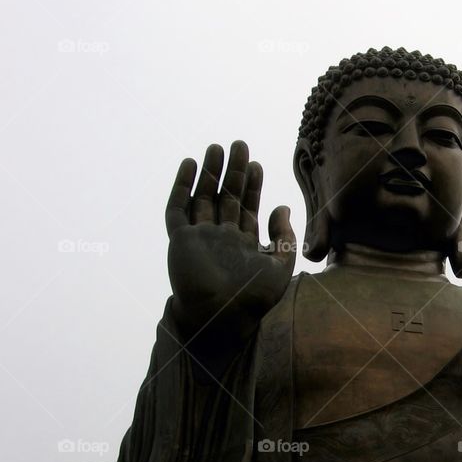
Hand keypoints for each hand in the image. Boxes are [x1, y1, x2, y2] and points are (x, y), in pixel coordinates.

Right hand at [166, 140, 295, 341]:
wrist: (222, 316)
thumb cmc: (253, 299)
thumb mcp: (280, 265)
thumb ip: (284, 237)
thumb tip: (283, 207)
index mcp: (244, 243)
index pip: (247, 207)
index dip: (252, 186)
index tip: (256, 164)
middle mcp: (221, 237)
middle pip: (226, 197)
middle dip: (232, 172)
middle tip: (239, 145)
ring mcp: (200, 237)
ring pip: (203, 197)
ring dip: (209, 173)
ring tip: (216, 148)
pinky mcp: (181, 240)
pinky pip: (178, 209)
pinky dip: (182, 186)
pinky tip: (190, 165)